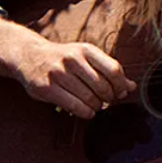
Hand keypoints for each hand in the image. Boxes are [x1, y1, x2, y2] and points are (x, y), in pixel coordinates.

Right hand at [0, 39, 135, 118]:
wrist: (29, 55)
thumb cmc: (63, 58)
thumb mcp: (86, 57)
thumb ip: (108, 70)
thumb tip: (132, 86)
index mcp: (86, 50)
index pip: (114, 69)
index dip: (121, 85)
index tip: (120, 93)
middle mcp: (72, 59)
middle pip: (103, 86)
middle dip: (109, 98)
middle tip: (107, 101)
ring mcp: (58, 73)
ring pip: (89, 98)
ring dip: (97, 107)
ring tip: (96, 106)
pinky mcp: (47, 88)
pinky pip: (74, 106)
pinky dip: (86, 112)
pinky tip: (87, 112)